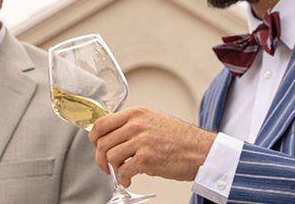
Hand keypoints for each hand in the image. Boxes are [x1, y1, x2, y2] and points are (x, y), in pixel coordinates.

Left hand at [88, 107, 215, 186]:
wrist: (201, 150)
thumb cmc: (180, 138)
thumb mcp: (153, 120)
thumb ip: (132, 124)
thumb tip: (112, 135)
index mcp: (136, 114)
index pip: (102, 123)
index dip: (94, 137)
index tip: (96, 146)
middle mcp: (136, 125)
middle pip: (102, 141)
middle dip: (100, 157)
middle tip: (106, 165)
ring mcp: (141, 141)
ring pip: (109, 156)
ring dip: (111, 169)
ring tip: (120, 173)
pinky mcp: (146, 159)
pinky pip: (123, 170)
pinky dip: (122, 178)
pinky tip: (128, 179)